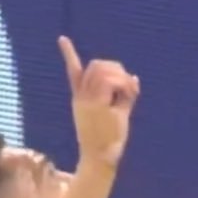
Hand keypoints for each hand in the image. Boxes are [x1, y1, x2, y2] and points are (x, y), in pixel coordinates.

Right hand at [58, 36, 139, 168]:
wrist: (100, 158)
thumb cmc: (108, 142)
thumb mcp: (118, 115)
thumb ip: (126, 96)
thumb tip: (135, 78)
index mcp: (82, 98)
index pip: (74, 72)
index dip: (69, 54)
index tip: (62, 38)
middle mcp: (82, 97)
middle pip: (97, 65)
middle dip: (115, 68)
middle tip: (128, 87)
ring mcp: (88, 100)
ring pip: (104, 71)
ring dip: (121, 78)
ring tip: (129, 95)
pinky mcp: (97, 105)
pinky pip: (110, 82)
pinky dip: (124, 85)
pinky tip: (130, 94)